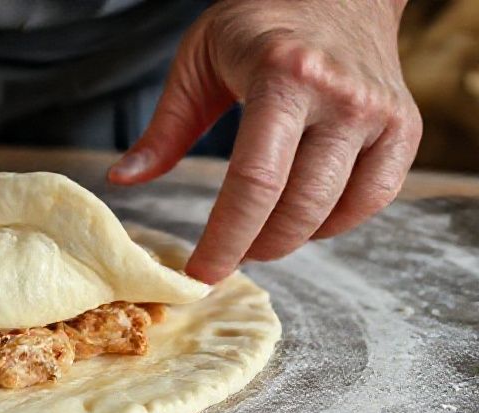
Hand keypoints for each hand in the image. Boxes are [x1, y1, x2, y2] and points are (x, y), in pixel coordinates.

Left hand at [108, 0, 421, 283]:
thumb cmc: (258, 23)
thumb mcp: (198, 61)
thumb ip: (164, 127)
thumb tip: (123, 179)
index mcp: (284, 76)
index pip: (254, 181)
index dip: (225, 238)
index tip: (200, 272)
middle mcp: (340, 96)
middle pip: (297, 206)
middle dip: (255, 247)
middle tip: (226, 258)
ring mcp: (379, 113)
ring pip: (335, 210)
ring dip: (290, 240)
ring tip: (257, 239)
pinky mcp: (404, 127)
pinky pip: (374, 199)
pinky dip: (335, 223)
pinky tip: (303, 219)